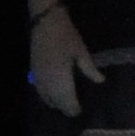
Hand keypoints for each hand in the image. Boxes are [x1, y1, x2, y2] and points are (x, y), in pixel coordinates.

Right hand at [28, 2, 100, 117]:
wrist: (46, 24)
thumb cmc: (66, 37)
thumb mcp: (81, 52)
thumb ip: (90, 69)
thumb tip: (100, 81)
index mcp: (60, 78)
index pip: (67, 101)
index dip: (73, 109)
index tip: (80, 112)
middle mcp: (47, 81)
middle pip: (56, 102)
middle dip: (65, 108)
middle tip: (75, 111)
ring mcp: (38, 77)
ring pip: (46, 98)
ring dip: (56, 103)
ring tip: (66, 105)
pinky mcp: (33, 72)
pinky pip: (39, 91)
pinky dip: (47, 97)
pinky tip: (53, 96)